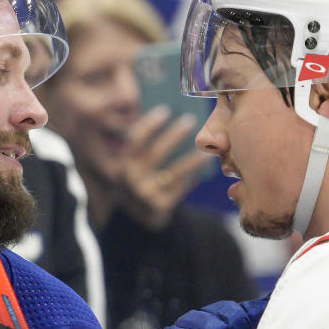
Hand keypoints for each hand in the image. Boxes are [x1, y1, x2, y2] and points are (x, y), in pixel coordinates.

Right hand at [119, 106, 208, 230]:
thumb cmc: (140, 181)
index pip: (135, 139)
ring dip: (192, 158)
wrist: (136, 218)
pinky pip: (180, 187)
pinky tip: (202, 167)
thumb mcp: (134, 165)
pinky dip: (192, 177)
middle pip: (156, 152)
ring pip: (174, 172)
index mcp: (122, 164)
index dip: (150, 123)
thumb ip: (143, 145)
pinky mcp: (159, 207)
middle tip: (190, 120)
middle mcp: (130, 179)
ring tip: (206, 149)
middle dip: (175, 135)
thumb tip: (169, 114)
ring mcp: (144, 195)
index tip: (166, 110)